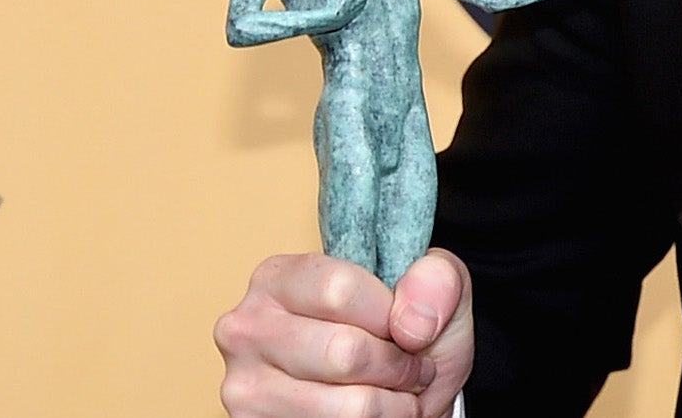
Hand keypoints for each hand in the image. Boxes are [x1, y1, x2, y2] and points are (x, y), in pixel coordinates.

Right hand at [215, 249, 473, 416]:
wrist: (395, 389)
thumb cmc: (403, 330)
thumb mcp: (432, 285)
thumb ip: (436, 278)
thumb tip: (412, 322)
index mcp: (278, 278)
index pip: (339, 289)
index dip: (390, 313)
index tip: (408, 326)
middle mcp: (247, 330)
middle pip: (343, 352)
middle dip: (398, 366)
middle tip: (413, 367)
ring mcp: (245, 389)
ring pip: (348, 406)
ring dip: (392, 404)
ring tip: (397, 391)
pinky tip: (371, 411)